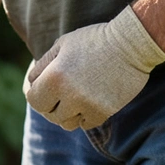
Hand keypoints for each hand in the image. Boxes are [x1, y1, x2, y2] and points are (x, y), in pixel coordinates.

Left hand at [24, 6, 164, 130]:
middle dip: (51, 105)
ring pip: (66, 123)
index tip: (42, 89)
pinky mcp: (103, 112)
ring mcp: (87, 105)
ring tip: (74, 98)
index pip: (33, 100)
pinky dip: (84, 116)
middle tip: (59, 94)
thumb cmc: (94, 39)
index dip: (36, 94)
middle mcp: (69, 95)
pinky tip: (89, 102)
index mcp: (55, 77)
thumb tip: (32, 82)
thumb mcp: (63, 44)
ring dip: (67, 113)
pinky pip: (85, 124)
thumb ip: (43, 65)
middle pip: (49, 114)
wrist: (132, 43)